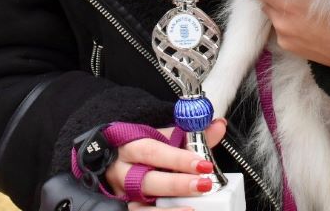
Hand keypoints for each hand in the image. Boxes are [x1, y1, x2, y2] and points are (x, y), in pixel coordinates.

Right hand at [105, 120, 226, 210]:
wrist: (111, 159)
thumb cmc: (141, 148)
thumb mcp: (162, 137)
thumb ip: (191, 134)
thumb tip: (219, 126)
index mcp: (131, 146)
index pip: (153, 151)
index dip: (178, 159)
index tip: (203, 164)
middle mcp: (123, 171)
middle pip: (147, 180)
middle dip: (176, 184)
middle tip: (204, 185)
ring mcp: (122, 193)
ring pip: (141, 205)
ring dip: (168, 209)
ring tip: (193, 208)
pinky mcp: (125, 207)